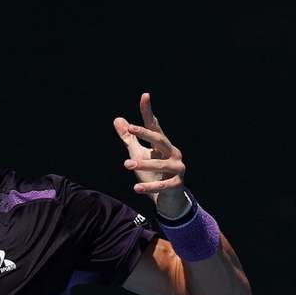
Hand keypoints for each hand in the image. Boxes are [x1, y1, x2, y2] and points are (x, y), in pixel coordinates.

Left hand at [113, 93, 187, 216]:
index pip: (154, 125)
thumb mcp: (139, 153)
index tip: (145, 96)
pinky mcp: (176, 185)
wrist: (168, 199)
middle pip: (160, 140)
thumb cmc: (152, 173)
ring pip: (160, 164)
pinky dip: (149, 187)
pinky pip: (162, 185)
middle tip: (131, 129)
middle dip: (146, 134)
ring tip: (126, 164)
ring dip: (143, 164)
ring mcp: (177, 169)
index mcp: (162, 145)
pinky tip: (136, 187)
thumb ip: (129, 139)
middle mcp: (173, 153)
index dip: (148, 111)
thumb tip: (118, 119)